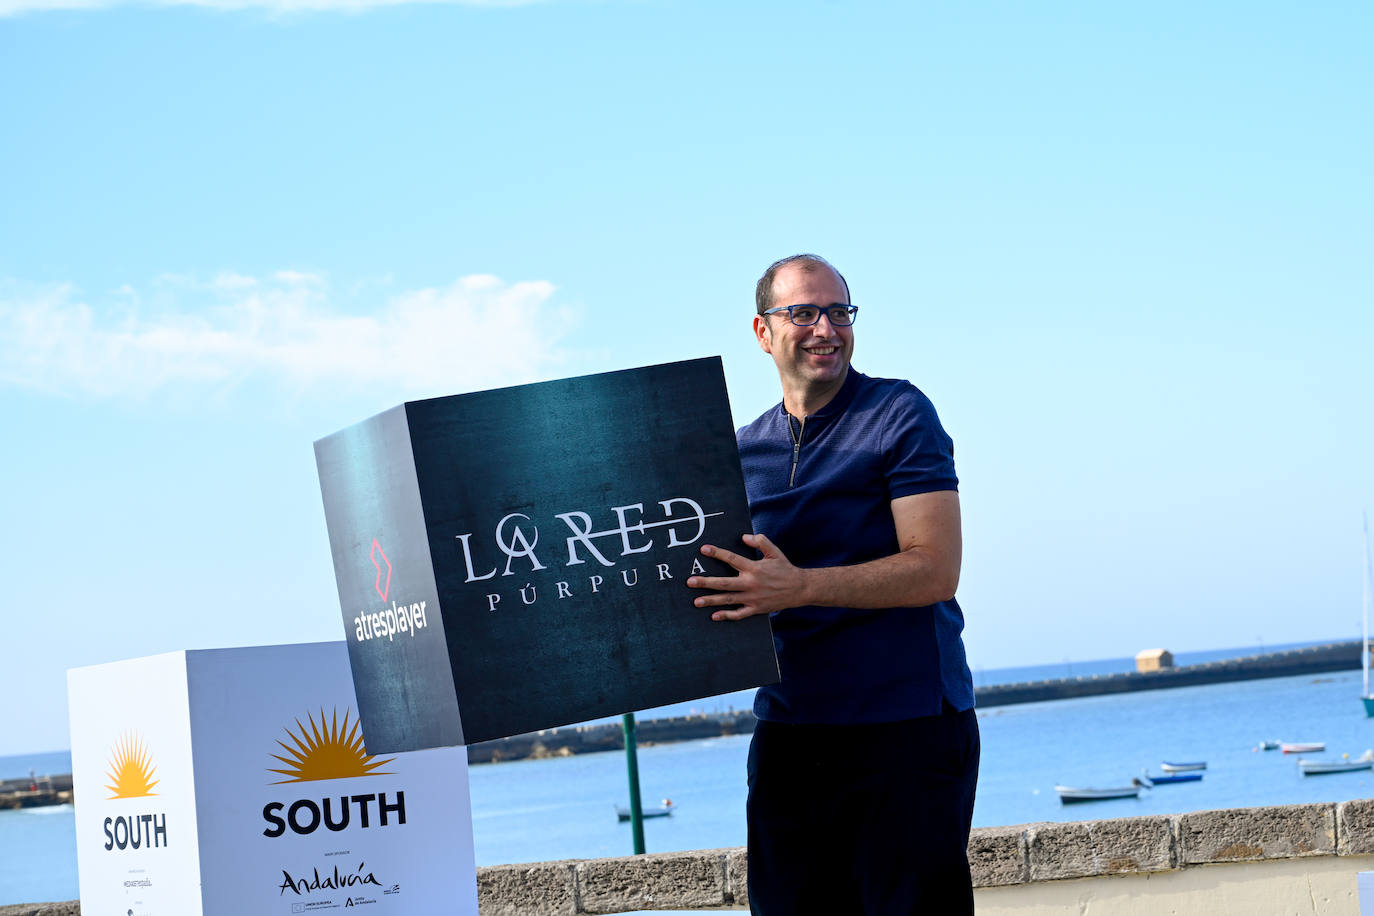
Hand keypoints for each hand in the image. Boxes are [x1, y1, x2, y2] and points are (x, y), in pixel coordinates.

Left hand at [685, 533, 807, 620]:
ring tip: (696, 601)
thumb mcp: (774, 552)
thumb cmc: (785, 569)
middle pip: (724, 583)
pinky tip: (714, 616)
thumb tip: (744, 537)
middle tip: (690, 581)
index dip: (717, 553)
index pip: (732, 559)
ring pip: (728, 600)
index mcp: (754, 568)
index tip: (704, 549)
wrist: (800, 589)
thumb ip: (760, 542)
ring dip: (711, 600)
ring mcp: (753, 597)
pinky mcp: (756, 608)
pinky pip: (739, 614)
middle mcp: (751, 583)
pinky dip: (727, 616)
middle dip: (705, 582)